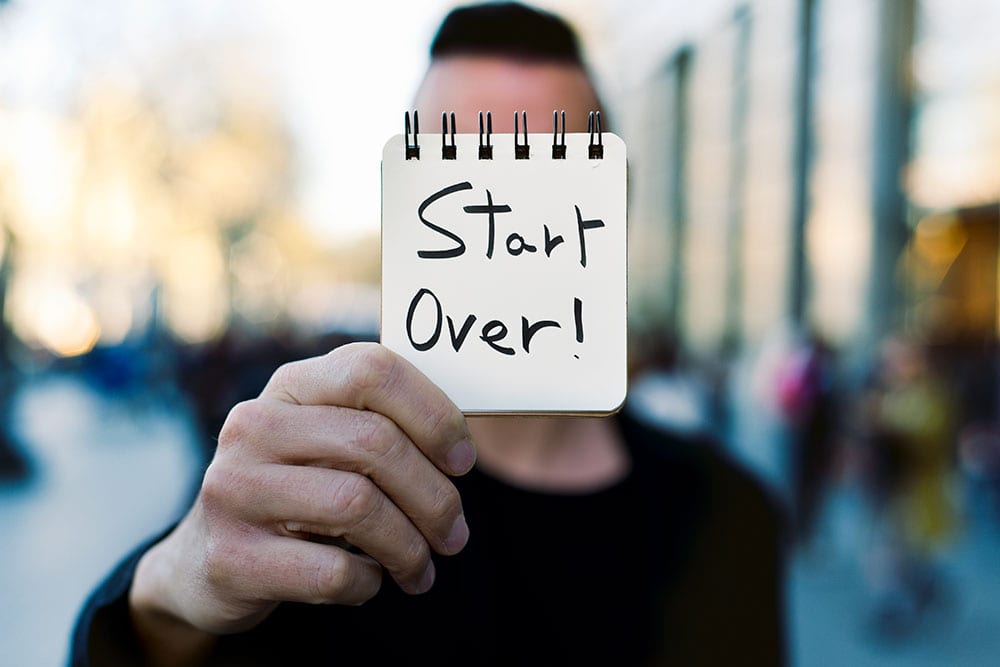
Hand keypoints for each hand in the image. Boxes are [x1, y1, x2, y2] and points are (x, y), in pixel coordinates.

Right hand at [129, 343, 474, 649]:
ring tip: (423, 568)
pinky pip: (331, 571)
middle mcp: (253, 426)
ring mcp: (233, 489)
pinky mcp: (230, 557)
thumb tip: (466, 441)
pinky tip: (368, 581)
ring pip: (357, 507)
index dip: (433, 413)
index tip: (463, 460)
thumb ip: (384, 425)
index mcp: (290, 385)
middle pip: (374, 443)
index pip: (373, 369)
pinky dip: (366, 582)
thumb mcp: (329, 443)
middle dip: (434, 497)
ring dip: (409, 547)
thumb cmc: (298, 492)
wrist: (204, 561)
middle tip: (456, 534)